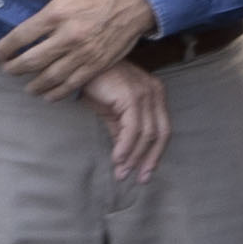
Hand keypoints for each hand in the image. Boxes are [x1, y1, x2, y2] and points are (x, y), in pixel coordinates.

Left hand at [0, 0, 154, 94]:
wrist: (137, 2)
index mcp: (57, 14)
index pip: (22, 36)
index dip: (5, 48)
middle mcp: (68, 36)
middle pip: (32, 60)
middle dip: (15, 68)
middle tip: (8, 70)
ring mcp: (83, 53)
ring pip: (51, 76)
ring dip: (34, 84)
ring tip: (26, 86)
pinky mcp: (98, 64)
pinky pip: (73, 83)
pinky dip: (57, 92)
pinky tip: (48, 95)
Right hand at [80, 58, 171, 182]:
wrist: (80, 64)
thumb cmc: (95, 84)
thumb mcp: (111, 111)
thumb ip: (121, 130)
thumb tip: (124, 156)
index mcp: (155, 95)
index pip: (162, 129)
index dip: (155, 153)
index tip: (145, 172)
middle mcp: (155, 93)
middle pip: (161, 133)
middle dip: (151, 158)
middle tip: (140, 179)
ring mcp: (145, 93)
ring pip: (147, 134)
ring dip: (134, 157)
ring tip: (122, 173)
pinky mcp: (132, 96)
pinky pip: (133, 128)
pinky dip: (126, 146)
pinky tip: (117, 159)